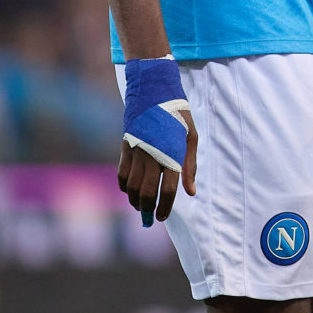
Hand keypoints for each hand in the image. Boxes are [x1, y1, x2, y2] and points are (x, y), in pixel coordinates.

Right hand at [118, 108, 197, 224]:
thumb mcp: (191, 138)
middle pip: (147, 192)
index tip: (163, 217)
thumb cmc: (178, 116)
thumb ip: (190, 167)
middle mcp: (153, 156)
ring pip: (132, 187)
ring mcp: (137, 152)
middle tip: (151, 219)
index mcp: (172, 154)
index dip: (165, 207)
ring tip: (142, 207)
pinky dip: (124, 187)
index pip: (168, 190)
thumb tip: (191, 192)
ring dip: (136, 201)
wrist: (154, 92)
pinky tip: (130, 191)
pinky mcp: (125, 148)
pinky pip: (122, 175)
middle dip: (148, 210)